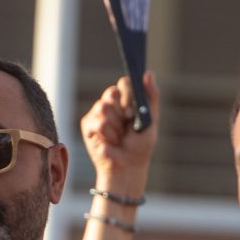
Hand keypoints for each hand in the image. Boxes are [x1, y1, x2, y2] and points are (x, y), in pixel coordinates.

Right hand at [81, 74, 159, 192]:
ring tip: (119, 137)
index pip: (124, 83)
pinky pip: (96, 122)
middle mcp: (111, 103)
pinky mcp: (87, 124)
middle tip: (127, 124)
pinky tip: (110, 142)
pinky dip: (107, 134)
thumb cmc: (140, 145)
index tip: (133, 112)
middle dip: (122, 110)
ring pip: (103, 107)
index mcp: (126, 100)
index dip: (128, 95)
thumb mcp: (152, 119)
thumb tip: (149, 73)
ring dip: (115, 126)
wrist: (128, 166)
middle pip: (111, 92)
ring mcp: (98, 113)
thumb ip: (151, 96)